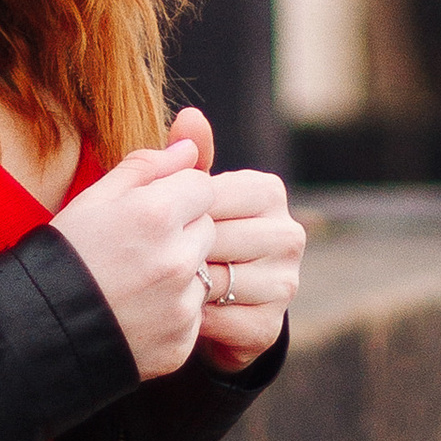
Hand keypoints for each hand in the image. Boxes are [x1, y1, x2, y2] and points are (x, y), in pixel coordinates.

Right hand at [47, 125, 213, 379]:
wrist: (37, 329)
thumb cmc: (64, 254)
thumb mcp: (95, 197)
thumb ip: (147, 166)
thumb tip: (189, 148)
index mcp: (158, 214)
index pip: (202, 186)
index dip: (176, 195)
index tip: (148, 212)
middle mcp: (177, 259)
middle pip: (208, 228)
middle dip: (182, 232)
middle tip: (137, 248)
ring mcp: (181, 305)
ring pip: (203, 273)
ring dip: (180, 273)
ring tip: (135, 282)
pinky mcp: (181, 341)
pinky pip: (192, 316)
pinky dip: (172, 312)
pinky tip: (137, 311)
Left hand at [164, 106, 304, 370]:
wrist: (202, 305)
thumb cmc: (190, 237)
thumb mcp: (185, 197)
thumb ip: (187, 159)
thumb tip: (191, 115)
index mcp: (268, 191)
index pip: (211, 196)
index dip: (175, 214)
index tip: (152, 224)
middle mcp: (289, 234)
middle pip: (216, 239)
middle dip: (180, 251)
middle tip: (151, 258)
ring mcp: (285, 281)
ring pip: (219, 281)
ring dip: (185, 287)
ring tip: (164, 285)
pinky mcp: (270, 325)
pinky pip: (220, 321)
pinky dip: (192, 319)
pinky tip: (179, 312)